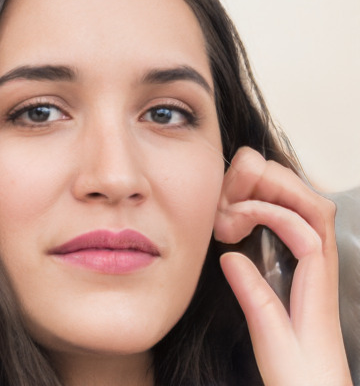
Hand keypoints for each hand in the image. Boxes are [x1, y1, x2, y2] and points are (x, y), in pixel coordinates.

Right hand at [214, 147, 351, 385]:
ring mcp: (316, 267)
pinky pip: (299, 224)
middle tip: (239, 186)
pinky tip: (253, 213)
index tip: (236, 218)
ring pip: (310, 211)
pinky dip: (276, 207)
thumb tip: (230, 256)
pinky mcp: (306, 271)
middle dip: (277, 187)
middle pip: (315, 208)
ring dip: (278, 193)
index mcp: (317, 287)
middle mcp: (322, 269)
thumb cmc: (302, 378)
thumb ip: (255, 298)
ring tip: (242, 193)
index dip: (270, 213)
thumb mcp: (272, 342)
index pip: (307, 229)